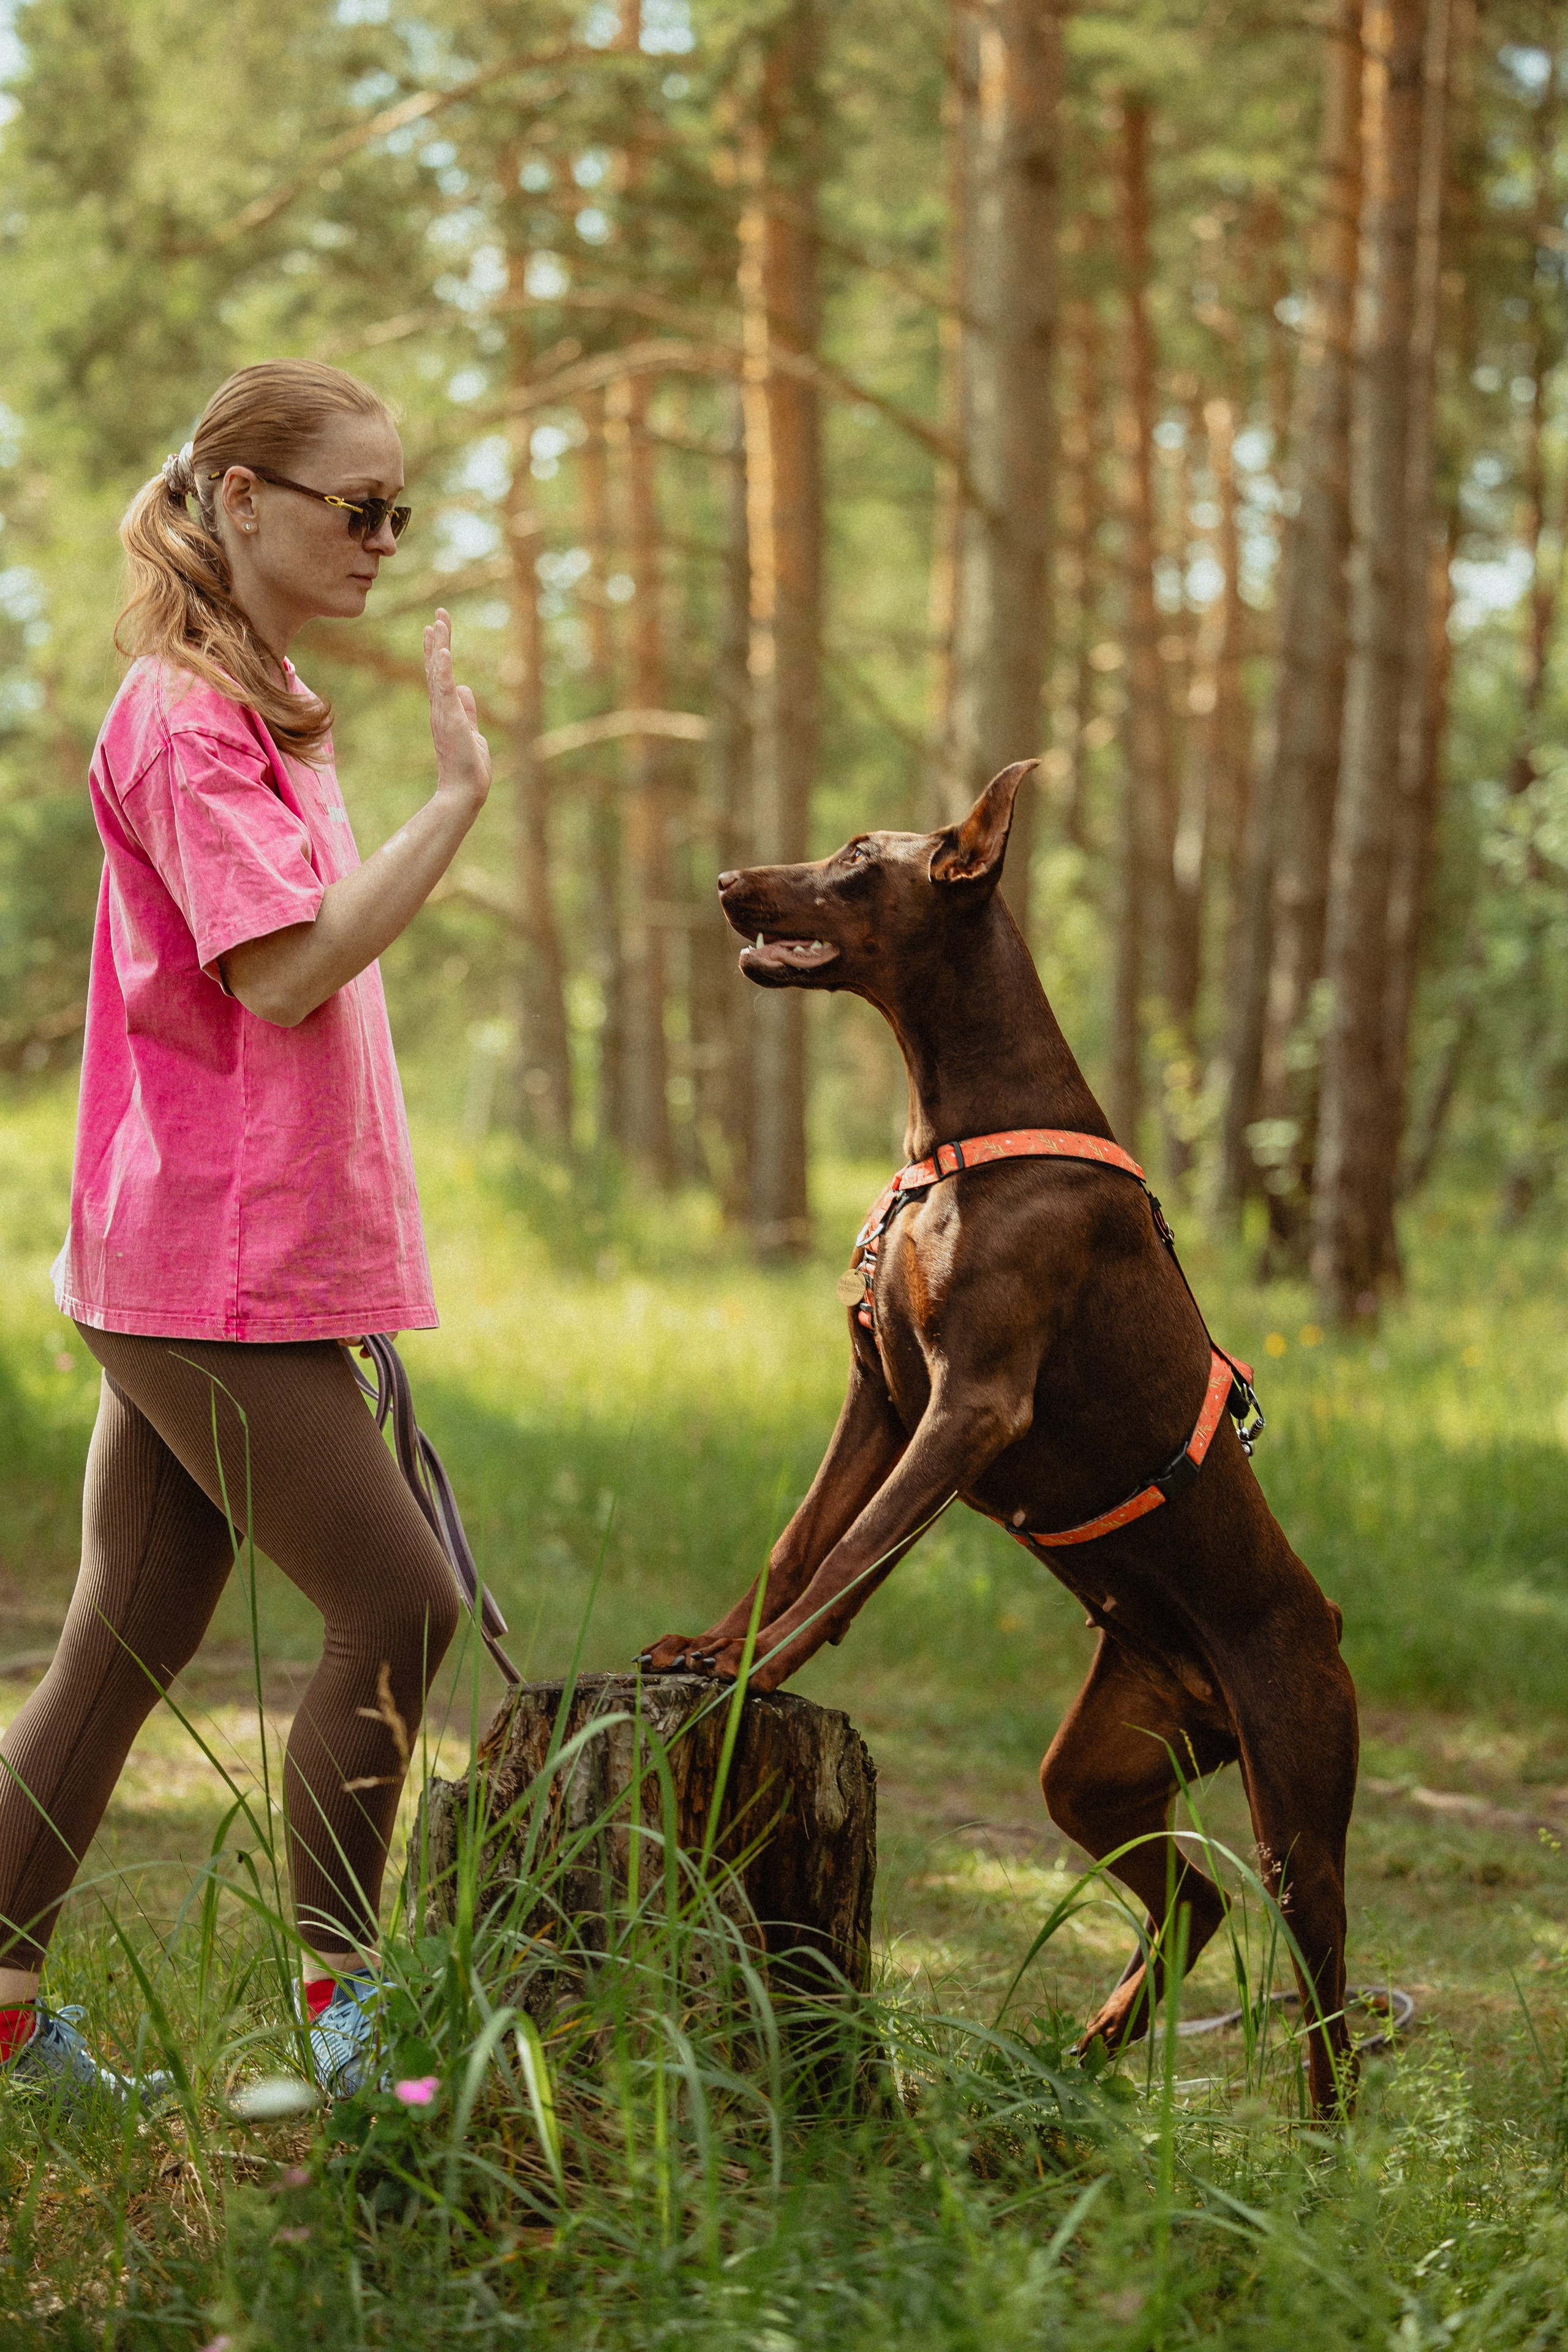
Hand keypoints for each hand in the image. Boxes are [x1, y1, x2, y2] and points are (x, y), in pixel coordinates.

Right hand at [425, 608, 490, 811]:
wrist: (464, 791)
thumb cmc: (468, 767)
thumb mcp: (471, 730)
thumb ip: (467, 709)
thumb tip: (465, 688)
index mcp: (445, 710)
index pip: (439, 674)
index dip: (438, 650)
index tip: (437, 627)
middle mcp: (439, 708)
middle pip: (436, 667)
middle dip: (438, 639)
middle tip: (438, 614)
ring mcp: (443, 713)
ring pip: (438, 673)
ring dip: (439, 647)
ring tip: (437, 623)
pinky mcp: (450, 719)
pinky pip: (444, 689)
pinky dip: (443, 668)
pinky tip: (442, 649)